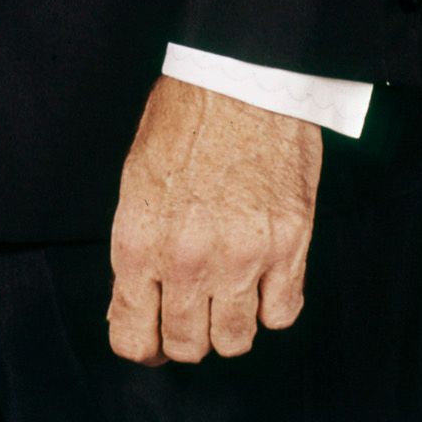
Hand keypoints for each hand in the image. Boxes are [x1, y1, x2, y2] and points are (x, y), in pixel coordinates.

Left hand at [108, 76, 319, 364]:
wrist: (240, 74)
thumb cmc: (184, 115)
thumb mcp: (136, 177)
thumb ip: (137, 246)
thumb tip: (137, 297)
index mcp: (140, 241)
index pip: (132, 336)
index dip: (140, 341)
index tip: (150, 333)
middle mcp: (189, 261)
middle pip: (187, 347)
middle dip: (184, 335)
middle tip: (191, 308)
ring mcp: (242, 258)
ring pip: (235, 342)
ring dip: (229, 324)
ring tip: (228, 293)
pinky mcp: (289, 247)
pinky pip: (281, 315)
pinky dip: (272, 305)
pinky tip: (262, 278)